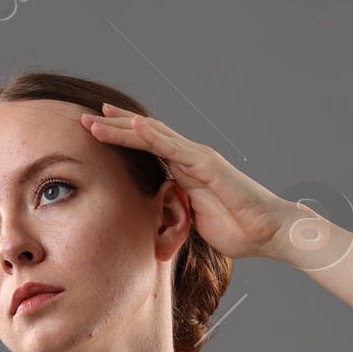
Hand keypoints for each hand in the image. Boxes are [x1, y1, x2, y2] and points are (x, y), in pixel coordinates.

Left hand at [80, 102, 293, 261]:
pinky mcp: (207, 165)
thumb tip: (157, 217)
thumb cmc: (238, 230)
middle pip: (145, 135)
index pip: (147, 149)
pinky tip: (132, 126)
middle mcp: (190, 158)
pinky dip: (152, 136)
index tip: (95, 133)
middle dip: (115, 126)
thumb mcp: (195, 221)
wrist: (268, 232)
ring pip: (154, 136)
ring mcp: (198, 158)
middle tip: (85, 118)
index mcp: (185, 171)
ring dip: (124, 127)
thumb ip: (176, 211)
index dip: (121, 139)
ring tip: (97, 119)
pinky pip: (174, 148)